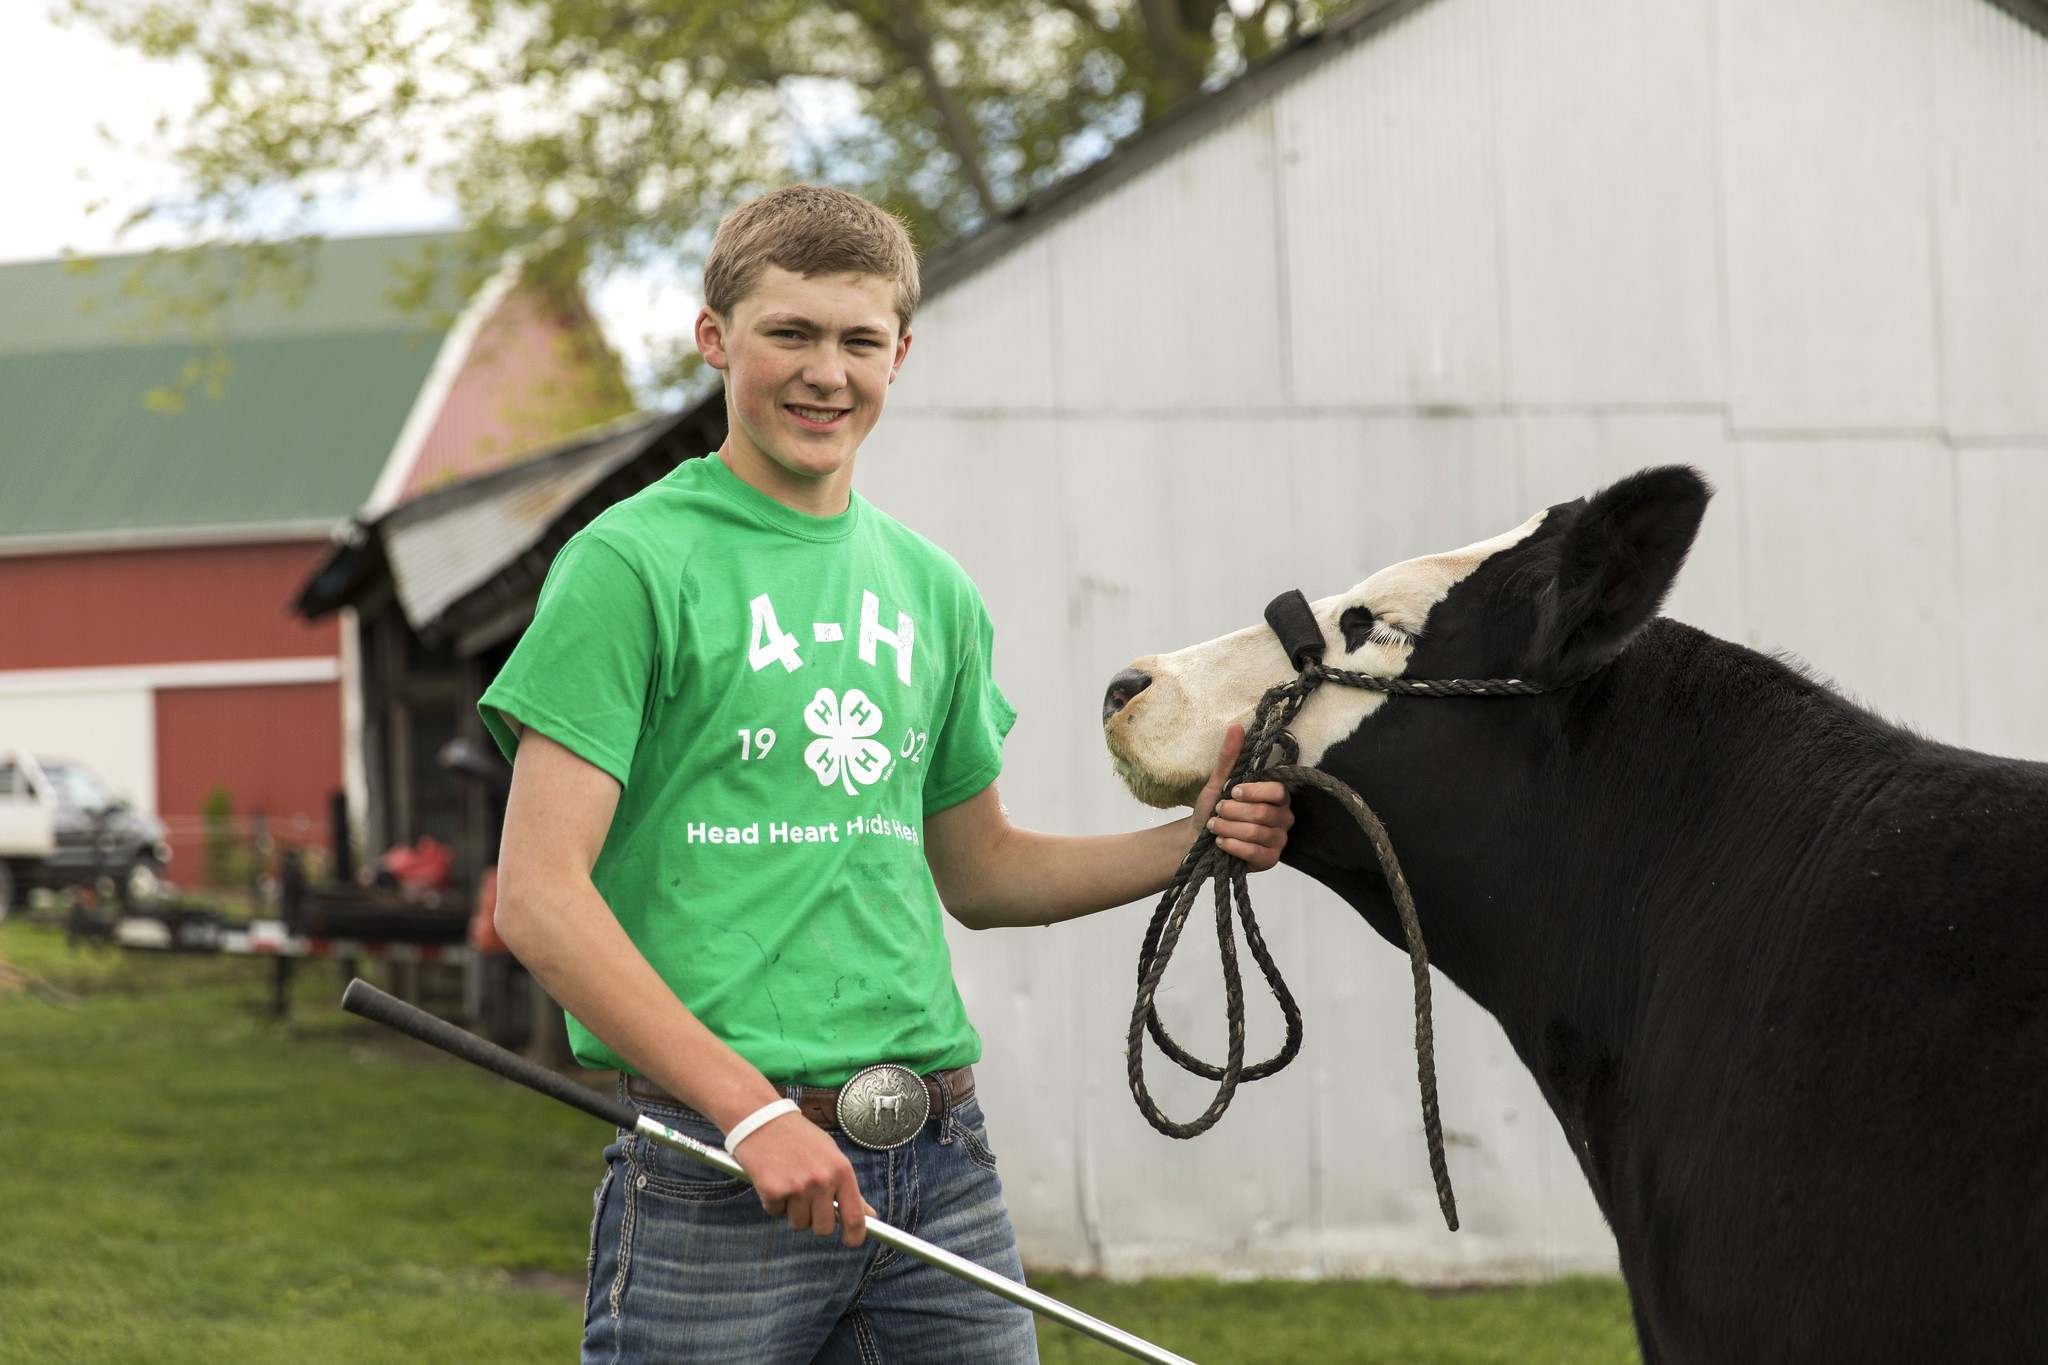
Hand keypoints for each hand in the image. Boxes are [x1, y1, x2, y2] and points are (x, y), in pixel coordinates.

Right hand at [731, 1111, 874, 1246]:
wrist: (761, 1118)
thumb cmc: (798, 1137)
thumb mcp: (830, 1155)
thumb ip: (847, 1186)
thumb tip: (869, 1214)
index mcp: (841, 1170)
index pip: (855, 1216)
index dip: (855, 1235)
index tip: (851, 1241)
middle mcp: (822, 1180)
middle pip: (823, 1228)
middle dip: (814, 1222)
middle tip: (806, 1202)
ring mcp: (797, 1186)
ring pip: (798, 1224)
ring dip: (792, 1211)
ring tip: (788, 1183)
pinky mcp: (773, 1190)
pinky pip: (775, 1213)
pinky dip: (773, 1202)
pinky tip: (772, 1179)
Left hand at [1190, 724, 1292, 870]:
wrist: (1199, 840)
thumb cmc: (1213, 809)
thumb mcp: (1219, 782)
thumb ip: (1230, 757)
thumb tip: (1237, 727)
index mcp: (1276, 795)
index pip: (1277, 791)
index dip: (1254, 791)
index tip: (1232, 792)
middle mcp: (1283, 817)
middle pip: (1264, 813)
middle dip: (1233, 812)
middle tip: (1218, 811)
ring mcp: (1278, 840)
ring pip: (1257, 833)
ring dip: (1229, 828)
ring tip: (1215, 827)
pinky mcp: (1270, 860)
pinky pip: (1255, 853)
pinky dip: (1233, 846)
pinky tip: (1221, 842)